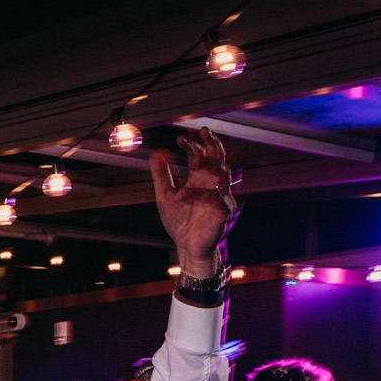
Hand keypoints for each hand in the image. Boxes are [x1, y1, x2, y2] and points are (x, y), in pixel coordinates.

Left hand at [150, 128, 237, 276]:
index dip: (195, 142)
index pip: (202, 153)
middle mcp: (212, 184)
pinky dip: (215, 195)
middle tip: (204, 133)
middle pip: (217, 158)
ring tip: (204, 157)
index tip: (182, 138)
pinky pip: (223, 201)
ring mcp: (220, 197)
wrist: (188, 246)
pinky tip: (205, 190)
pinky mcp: (222, 214)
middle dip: (212, 144)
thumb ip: (162, 174)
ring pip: (224, 175)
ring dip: (215, 165)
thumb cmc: (180, 221)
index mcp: (199, 178)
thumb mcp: (166, 195)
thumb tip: (157, 153)